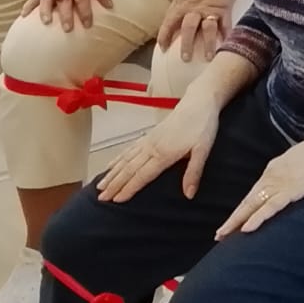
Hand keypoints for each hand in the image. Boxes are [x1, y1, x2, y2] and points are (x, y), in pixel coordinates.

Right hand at [95, 86, 221, 202]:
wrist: (199, 101)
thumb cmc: (203, 126)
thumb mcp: (203, 150)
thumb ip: (194, 172)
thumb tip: (189, 195)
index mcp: (164, 153)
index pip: (142, 175)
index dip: (129, 188)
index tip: (115, 200)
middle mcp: (152, 147)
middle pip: (129, 169)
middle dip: (114, 184)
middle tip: (100, 199)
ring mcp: (148, 141)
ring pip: (125, 159)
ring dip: (112, 174)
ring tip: (99, 186)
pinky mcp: (149, 135)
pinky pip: (128, 149)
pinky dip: (117, 159)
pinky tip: (110, 166)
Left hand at [157, 0, 234, 62]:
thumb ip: (176, 10)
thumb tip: (168, 28)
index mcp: (182, 5)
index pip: (169, 22)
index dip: (164, 36)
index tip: (162, 48)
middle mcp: (195, 9)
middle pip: (189, 28)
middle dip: (186, 44)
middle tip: (185, 58)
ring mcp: (211, 10)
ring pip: (208, 29)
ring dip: (208, 44)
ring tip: (208, 57)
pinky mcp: (225, 10)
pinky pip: (225, 26)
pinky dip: (225, 36)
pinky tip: (224, 46)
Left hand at [215, 130, 303, 238]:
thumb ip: (294, 171)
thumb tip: (294, 181)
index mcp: (275, 167)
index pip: (255, 192)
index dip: (243, 208)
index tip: (233, 220)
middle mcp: (273, 174)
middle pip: (248, 200)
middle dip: (233, 219)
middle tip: (219, 234)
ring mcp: (281, 182)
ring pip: (253, 206)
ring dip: (237, 222)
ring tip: (224, 236)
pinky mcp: (292, 189)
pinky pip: (270, 207)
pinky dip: (256, 218)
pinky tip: (245, 229)